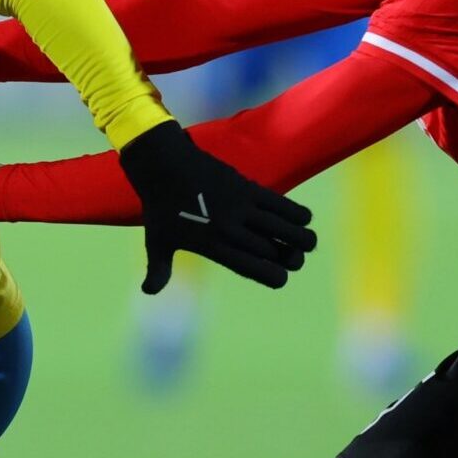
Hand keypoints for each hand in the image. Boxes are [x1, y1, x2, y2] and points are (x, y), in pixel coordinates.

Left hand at [118, 121, 316, 292]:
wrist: (163, 165)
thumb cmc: (159, 207)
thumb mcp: (156, 242)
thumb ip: (158, 269)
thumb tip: (148, 292)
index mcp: (210, 245)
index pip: (249, 267)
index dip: (271, 276)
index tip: (282, 279)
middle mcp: (228, 228)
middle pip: (270, 249)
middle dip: (289, 258)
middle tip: (296, 260)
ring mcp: (238, 206)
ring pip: (280, 226)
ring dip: (300, 236)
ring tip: (309, 243)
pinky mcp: (245, 187)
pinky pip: (278, 202)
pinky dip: (295, 211)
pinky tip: (305, 219)